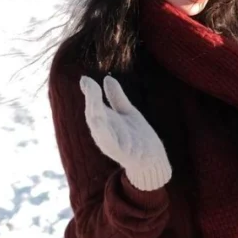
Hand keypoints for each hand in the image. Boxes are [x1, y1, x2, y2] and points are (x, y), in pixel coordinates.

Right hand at [80, 74, 171, 191]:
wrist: (152, 159)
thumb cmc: (138, 136)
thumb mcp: (127, 112)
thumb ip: (116, 97)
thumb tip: (106, 78)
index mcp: (105, 122)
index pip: (93, 105)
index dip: (89, 92)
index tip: (84, 79)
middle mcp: (104, 132)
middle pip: (93, 115)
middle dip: (91, 100)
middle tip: (88, 83)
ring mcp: (112, 143)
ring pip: (100, 129)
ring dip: (95, 115)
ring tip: (93, 102)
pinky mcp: (122, 153)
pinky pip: (111, 144)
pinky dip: (106, 135)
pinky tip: (104, 124)